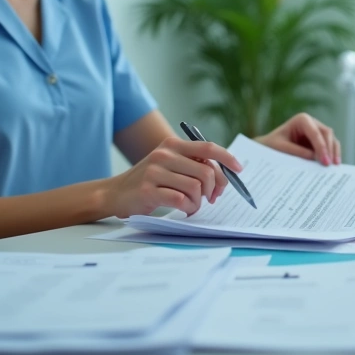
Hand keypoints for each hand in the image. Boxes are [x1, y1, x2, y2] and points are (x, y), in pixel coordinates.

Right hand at [105, 136, 241, 217]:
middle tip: (211, 198)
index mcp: (173, 144)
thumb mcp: (169, 164)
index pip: (208, 148)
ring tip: (192, 205)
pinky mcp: (149, 191)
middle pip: (206, 171)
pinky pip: (181, 201)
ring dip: (199, 202)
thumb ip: (192, 164)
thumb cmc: (149, 181)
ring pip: (196, 188)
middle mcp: (164, 154)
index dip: (227, 158)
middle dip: (214, 188)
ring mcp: (155, 172)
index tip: (239, 169)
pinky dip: (188, 209)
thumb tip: (224, 175)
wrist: (115, 193)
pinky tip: (184, 210)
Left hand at [257, 113, 340, 165]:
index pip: (315, 132)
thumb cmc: (272, 145)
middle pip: (327, 133)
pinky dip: (332, 155)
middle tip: (329, 165)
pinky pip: (330, 147)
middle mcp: (312, 123)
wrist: (268, 147)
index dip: (321, 146)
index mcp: (302, 120)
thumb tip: (315, 157)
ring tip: (335, 166)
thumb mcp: (282, 148)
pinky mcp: (320, 141)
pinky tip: (334, 165)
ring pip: (332, 139)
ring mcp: (318, 132)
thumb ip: (298, 152)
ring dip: (334, 152)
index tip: (324, 161)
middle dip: (329, 149)